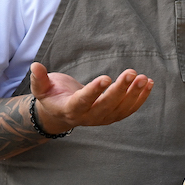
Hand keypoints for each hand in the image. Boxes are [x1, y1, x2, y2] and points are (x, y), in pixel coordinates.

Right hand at [29, 62, 153, 133]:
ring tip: (144, 78)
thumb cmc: (51, 96)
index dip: (95, 91)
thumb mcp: (41, 88)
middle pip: (106, 106)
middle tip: (132, 73)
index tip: (107, 77)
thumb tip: (35, 65)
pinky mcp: (111, 116)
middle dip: (121, 90)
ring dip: (134, 94)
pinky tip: (149, 84)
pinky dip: (140, 98)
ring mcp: (101, 119)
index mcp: (71, 109)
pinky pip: (128, 110)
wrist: (60, 113)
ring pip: (120, 109)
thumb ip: (39, 79)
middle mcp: (88, 117)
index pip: (84, 101)